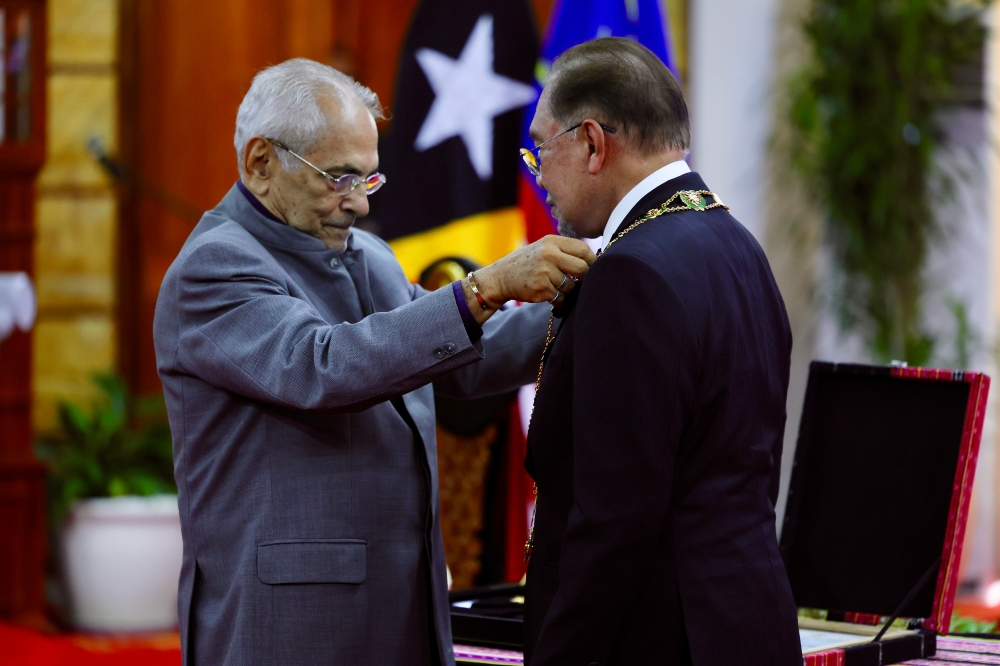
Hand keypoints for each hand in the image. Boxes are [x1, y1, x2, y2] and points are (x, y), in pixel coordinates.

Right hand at [474, 235, 595, 306]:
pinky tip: (549, 294)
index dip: (593, 260)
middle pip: (581, 268)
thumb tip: (594, 262)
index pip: (583, 249)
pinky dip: (559, 299)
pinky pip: (561, 298)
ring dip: (568, 291)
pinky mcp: (541, 289)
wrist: (501, 277)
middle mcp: (548, 255)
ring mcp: (544, 272)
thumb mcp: (544, 248)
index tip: (595, 268)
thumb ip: (565, 251)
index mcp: (552, 241)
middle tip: (581, 282)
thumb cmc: (528, 263)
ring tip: (557, 287)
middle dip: (585, 278)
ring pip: (571, 286)